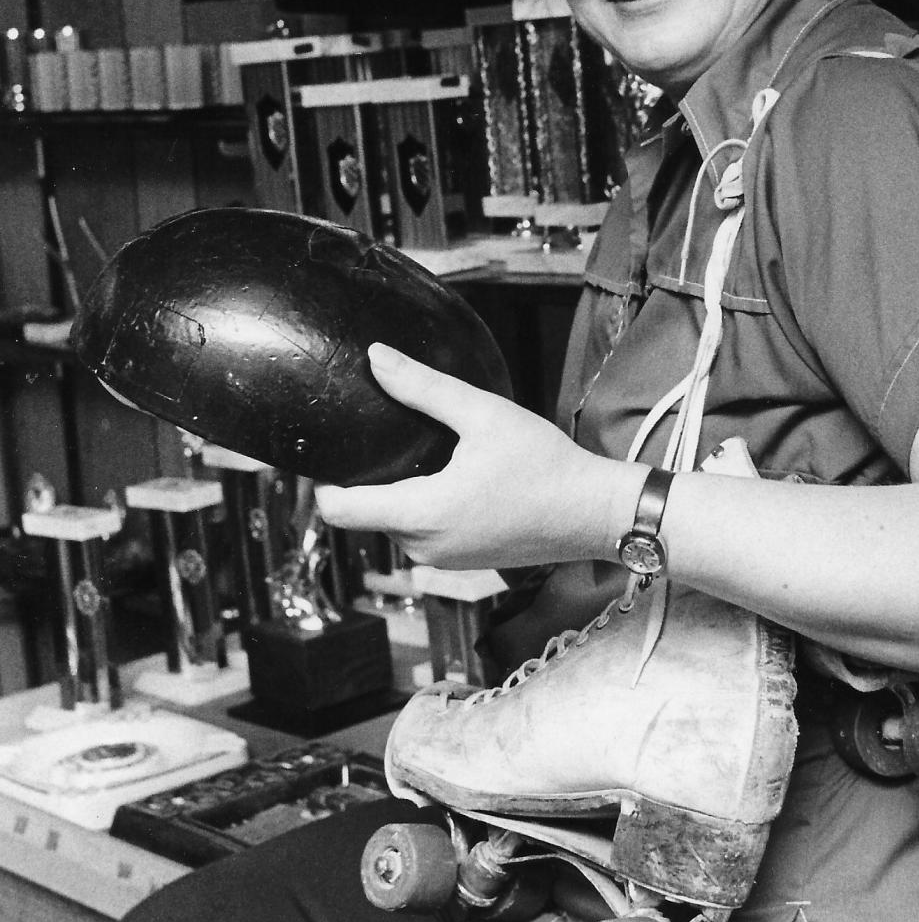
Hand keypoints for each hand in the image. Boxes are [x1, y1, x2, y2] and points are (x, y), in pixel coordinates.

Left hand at [314, 343, 641, 572]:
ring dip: (399, 494)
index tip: (325, 450)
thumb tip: (376, 359)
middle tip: (383, 436)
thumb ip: (423, 388)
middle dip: (367, 480)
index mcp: (421, 513)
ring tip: (424, 454)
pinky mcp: (463, 562)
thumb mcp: (483, 414)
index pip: (337, 511)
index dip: (321, 481)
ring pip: (395, 525)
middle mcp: (425, 547)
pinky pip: (424, 535)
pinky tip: (453, 477)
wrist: (594, 513)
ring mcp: (444, 560)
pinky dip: (425, 508)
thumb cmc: (546, 465)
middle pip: (365, 515)